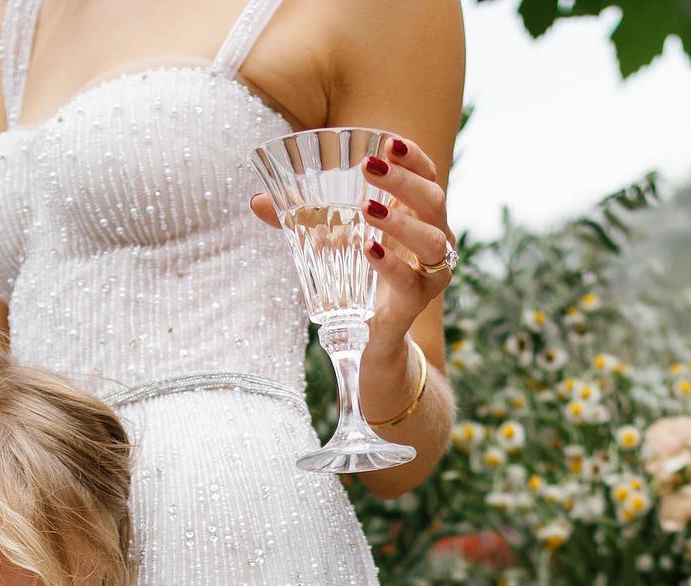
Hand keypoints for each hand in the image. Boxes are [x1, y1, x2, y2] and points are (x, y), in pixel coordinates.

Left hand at [251, 133, 454, 386]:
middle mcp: (434, 238)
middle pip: (434, 199)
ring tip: (368, 209)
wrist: (369, 338)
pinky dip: (390, 264)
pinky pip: (409, 280)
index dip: (414, 158)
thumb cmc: (358, 278)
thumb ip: (302, 218)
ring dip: (401, 222)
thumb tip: (256, 201)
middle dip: (404, 180)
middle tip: (370, 167)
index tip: (389, 142)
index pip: (428, 176)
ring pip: (432, 239)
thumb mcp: (331, 241)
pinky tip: (368, 250)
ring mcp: (430, 272)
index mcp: (418, 216)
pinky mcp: (417, 302)